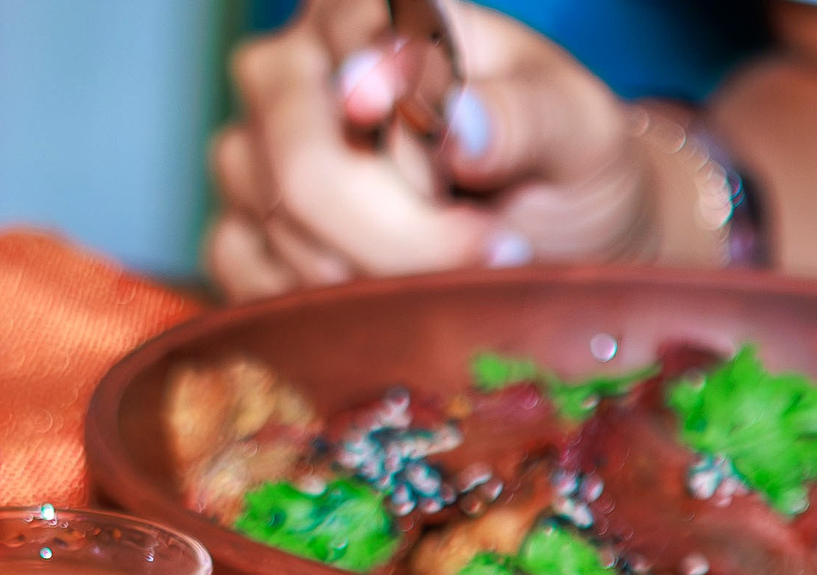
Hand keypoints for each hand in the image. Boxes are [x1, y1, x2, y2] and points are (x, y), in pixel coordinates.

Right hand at [206, 0, 657, 300]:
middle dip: (401, 239)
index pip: (359, 78)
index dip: (415, 157)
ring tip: (449, 273)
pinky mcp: (235, 230)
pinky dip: (322, 304)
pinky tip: (384, 295)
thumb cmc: (560, 171)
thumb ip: (530, 115)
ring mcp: (252, 151)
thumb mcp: (581, 134)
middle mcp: (293, 68)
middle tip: (486, 257)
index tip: (487, 214)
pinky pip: (248, 278)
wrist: (547, 244)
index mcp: (372, 11)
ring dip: (373, 277)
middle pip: (304, 170)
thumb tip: (461, 124)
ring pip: (281, 232)